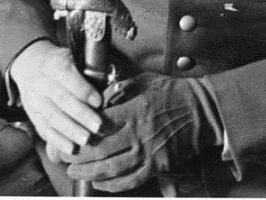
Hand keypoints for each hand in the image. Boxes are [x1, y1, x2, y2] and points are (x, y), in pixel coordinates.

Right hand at [10, 40, 102, 153]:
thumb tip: (111, 83)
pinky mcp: (32, 115)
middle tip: (98, 126)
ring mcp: (34, 100)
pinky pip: (44, 129)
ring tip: (86, 140)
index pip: (68, 77)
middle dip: (81, 115)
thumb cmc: (60, 62)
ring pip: (52, 117)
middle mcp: (41, 82)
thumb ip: (87, 70)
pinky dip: (58, 141)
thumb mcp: (72, 56)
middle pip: (61, 100)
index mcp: (54, 64)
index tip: (98, 102)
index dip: (83, 90)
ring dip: (70, 131)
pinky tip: (71, 148)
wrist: (29, 64)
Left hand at [64, 73, 223, 192]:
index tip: (69, 131)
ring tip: (74, 173)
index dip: (81, 130)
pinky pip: (130, 180)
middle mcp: (138, 133)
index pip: (100, 124)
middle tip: (63, 157)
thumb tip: (101, 98)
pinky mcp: (157, 166)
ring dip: (89, 173)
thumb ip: (122, 88)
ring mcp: (148, 152)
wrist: (202, 111)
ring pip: (112, 169)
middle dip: (78, 156)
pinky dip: (113, 185)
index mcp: (134, 110)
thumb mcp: (146, 80)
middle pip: (100, 150)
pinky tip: (100, 184)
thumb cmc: (173, 92)